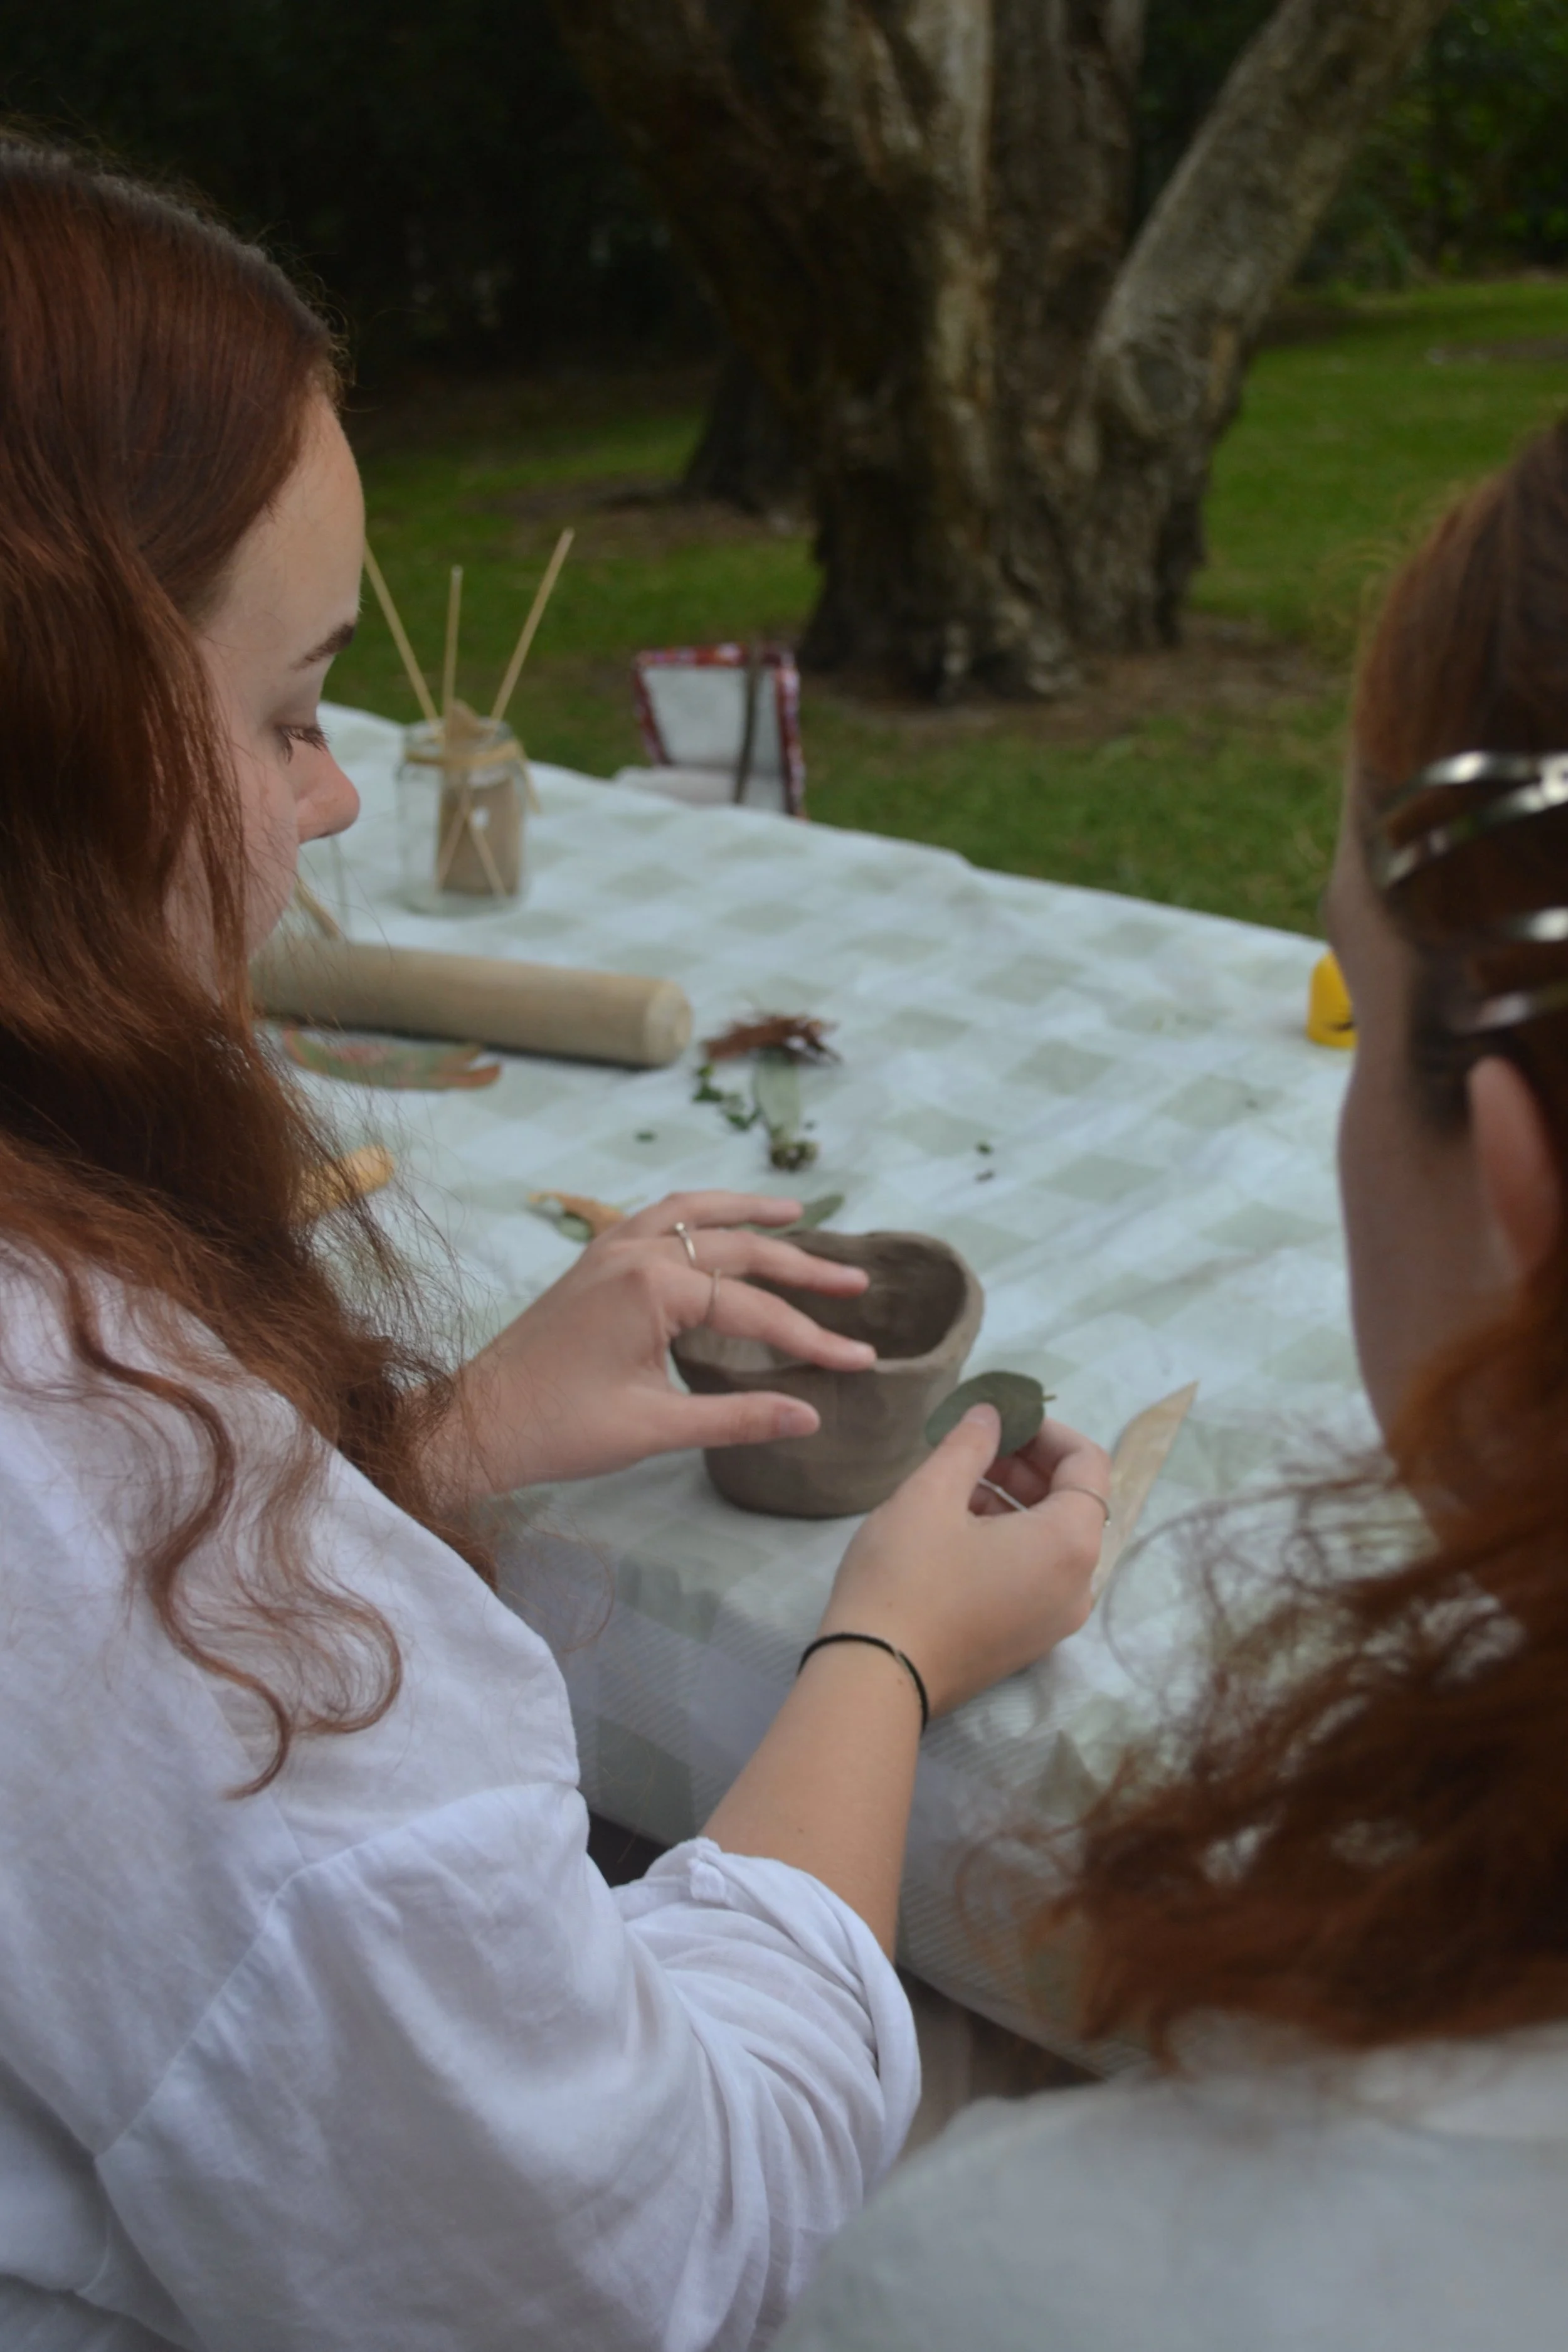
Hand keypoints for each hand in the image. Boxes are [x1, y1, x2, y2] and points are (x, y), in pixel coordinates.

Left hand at [435, 1191, 876, 1497]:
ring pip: (693, 1215)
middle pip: (737, 1249)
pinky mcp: (593, 1262)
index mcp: (651, 1287)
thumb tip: (812, 1417)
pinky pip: (656, 1219)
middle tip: (857, 1282)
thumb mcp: (656, 1428)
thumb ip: (738, 1416)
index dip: (812, 1338)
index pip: (755, 1308)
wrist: (475, 1423)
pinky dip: (696, 1215)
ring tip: (796, 1213)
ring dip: (747, 1214)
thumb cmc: (559, 1430)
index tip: (859, 1361)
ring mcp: (608, 1250)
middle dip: (802, 1266)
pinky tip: (716, 1225)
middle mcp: (633, 1252)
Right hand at [815, 1405, 1110, 1715]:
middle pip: (1073, 1503)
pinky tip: (955, 1531)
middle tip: (973, 1447)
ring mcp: (1055, 1621)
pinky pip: (1036, 1575)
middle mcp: (1079, 1586)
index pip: (1088, 1463)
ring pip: (1051, 1541)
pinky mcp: (1027, 1642)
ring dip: (1013, 1503)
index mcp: (1070, 1544)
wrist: (874, 1677)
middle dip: (1027, 1466)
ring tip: (954, 1486)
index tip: (1000, 1418)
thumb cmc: (905, 1576)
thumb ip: (970, 1444)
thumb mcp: (931, 1494)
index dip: (1046, 1430)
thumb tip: (991, 1413)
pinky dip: (1009, 1542)